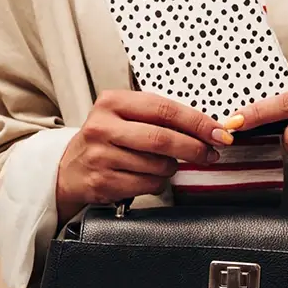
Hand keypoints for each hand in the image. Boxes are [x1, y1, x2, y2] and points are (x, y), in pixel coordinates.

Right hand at [56, 91, 229, 223]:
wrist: (69, 170)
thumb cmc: (106, 142)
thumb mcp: (124, 117)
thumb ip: (158, 118)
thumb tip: (206, 129)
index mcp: (112, 102)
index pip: (165, 109)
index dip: (197, 122)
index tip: (219, 132)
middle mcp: (103, 127)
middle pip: (162, 138)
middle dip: (194, 148)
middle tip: (210, 154)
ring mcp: (101, 155)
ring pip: (158, 165)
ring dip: (171, 169)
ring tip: (164, 165)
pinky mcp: (103, 181)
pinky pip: (148, 184)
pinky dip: (157, 183)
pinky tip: (147, 177)